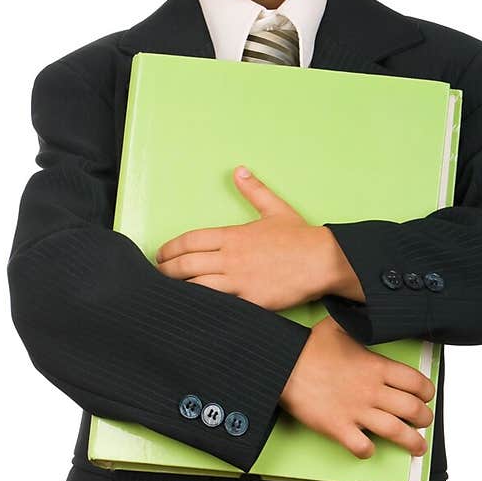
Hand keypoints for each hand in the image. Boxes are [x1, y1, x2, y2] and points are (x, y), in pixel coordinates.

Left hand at [154, 166, 343, 308]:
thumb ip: (254, 190)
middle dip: (166, 271)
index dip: (170, 249)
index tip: (161, 255)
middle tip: (158, 276)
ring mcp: (239, 281)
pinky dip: (202, 307)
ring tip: (168, 295)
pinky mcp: (250, 301)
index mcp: (233, 236)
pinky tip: (193, 310)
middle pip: (186, 265)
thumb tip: (239, 171)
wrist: (323, 260)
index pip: (190, 241)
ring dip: (179, 290)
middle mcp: (231, 258)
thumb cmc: (301, 237)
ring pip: (196, 287)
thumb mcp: (276, 209)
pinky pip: (219, 306)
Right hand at [280, 315, 434, 459]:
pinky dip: (369, 451)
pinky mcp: (337, 427)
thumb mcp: (339, 325)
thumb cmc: (307, 346)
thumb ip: (359, 322)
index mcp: (376, 366)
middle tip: (424, 422)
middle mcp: (371, 390)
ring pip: (396, 432)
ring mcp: (356, 410)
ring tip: (418, 447)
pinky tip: (370, 448)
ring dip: (412, 442)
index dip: (427, 392)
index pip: (416, 382)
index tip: (426, 397)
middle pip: (413, 410)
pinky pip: (362, 446)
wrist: (281, 364)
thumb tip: (367, 309)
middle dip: (424, 419)